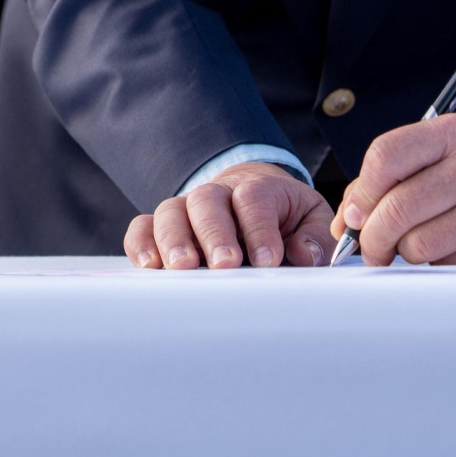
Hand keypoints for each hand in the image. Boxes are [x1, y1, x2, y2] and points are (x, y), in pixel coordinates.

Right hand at [127, 161, 332, 269]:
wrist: (252, 198)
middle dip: (214, 233)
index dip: (259, 228)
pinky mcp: (162, 227)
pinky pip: (142, 227)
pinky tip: (150, 265)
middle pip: (206, 201)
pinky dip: (141, 244)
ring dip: (173, 239)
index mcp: (257, 188)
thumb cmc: (283, 216)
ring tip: (182, 267)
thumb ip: (314, 237)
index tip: (268, 260)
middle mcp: (216, 194)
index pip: (253, 200)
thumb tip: (304, 255)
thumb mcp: (310, 219)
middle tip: (225, 263)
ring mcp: (185, 209)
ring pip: (170, 212)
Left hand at [335, 116, 455, 265]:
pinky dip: (442, 267)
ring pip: (418, 245)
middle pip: (396, 208)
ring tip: (421, 247)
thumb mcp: (452, 153)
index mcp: (453, 133)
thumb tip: (345, 221)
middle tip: (373, 250)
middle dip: (373, 238)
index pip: (385, 155)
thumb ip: (397, 176)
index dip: (360, 192)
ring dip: (409, 255)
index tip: (354, 215)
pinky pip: (450, 267)